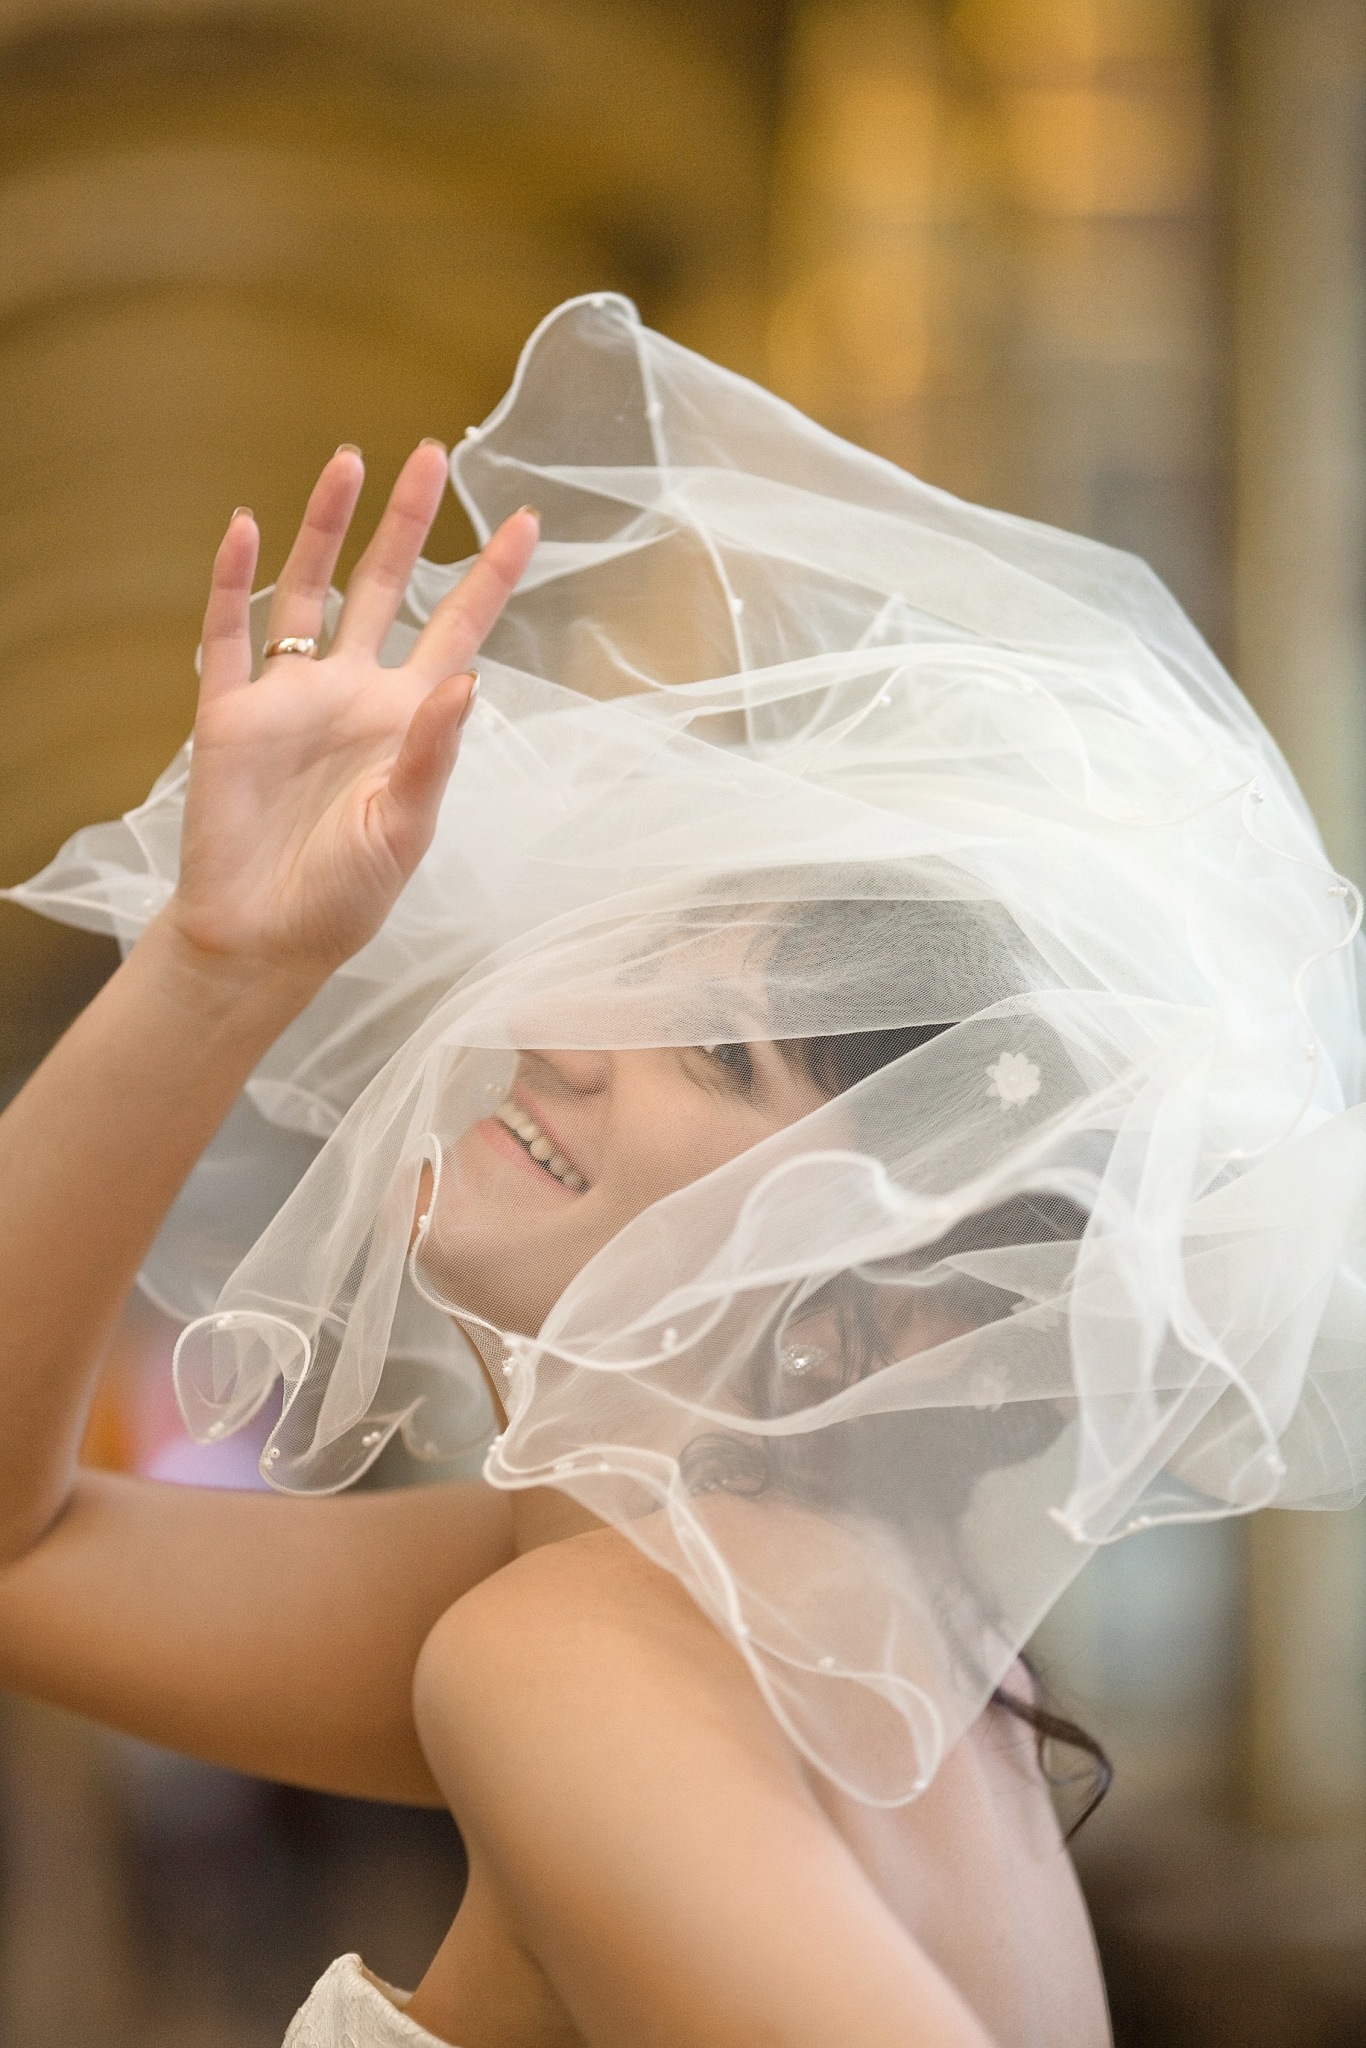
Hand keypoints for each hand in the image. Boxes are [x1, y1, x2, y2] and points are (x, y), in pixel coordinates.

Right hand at [165, 441, 536, 989]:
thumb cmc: (345, 895)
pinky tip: (248, 528)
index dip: (492, 575)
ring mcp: (290, 696)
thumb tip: (467, 678)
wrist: (265, 938)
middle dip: (409, 523)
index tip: (529, 519)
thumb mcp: (405, 828)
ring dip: (325, 526)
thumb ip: (432, 753)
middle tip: (432, 454)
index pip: (458, 628)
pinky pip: (228, 634)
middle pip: (385, 586)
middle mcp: (351, 692)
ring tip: (348, 461)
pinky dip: (234, 581)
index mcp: (407, 718)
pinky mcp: (229, 713)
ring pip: (308, 590)